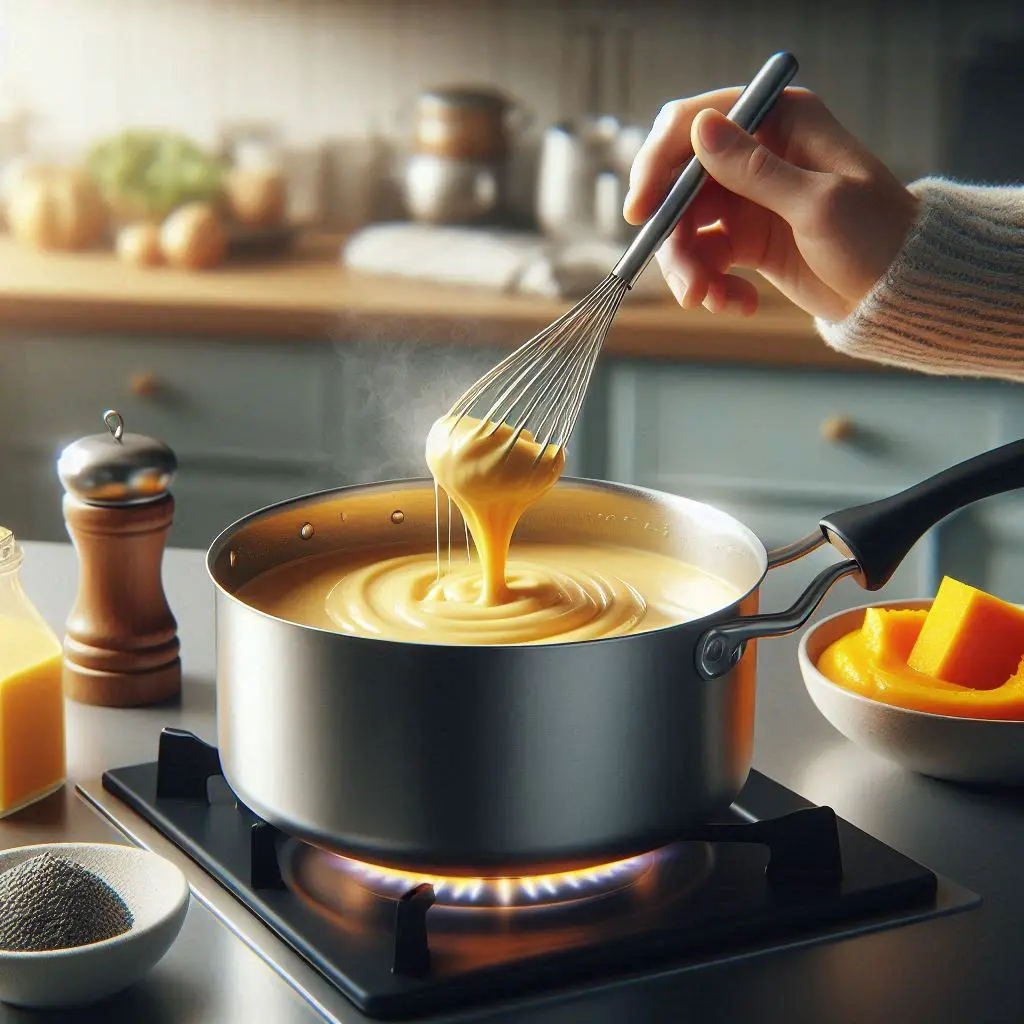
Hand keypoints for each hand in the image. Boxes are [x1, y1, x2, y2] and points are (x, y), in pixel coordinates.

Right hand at [623, 87, 919, 320]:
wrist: (900, 295)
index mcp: (781, 121)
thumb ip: (755, 170)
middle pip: (681, 186)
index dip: (658, 164)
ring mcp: (750, 198)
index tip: (641, 211)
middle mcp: (758, 154)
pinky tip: (739, 304)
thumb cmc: (878, 238)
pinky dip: (713, 285)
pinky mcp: (748, 239)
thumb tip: (700, 128)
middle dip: (676, 238)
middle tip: (686, 283)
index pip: (695, 124)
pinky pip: (707, 258)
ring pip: (688, 228)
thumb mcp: (818, 204)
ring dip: (691, 270)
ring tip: (712, 302)